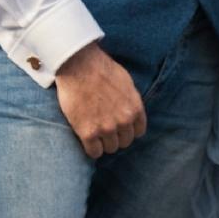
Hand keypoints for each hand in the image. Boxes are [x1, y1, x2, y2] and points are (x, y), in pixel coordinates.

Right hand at [54, 42, 145, 157]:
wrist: (79, 65)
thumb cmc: (102, 69)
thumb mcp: (126, 83)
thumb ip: (131, 101)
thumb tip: (131, 112)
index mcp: (135, 108)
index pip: (138, 132)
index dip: (128, 130)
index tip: (119, 128)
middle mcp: (124, 121)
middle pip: (124, 142)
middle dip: (116, 137)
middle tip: (104, 129)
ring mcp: (106, 128)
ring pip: (110, 148)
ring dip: (103, 143)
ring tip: (95, 132)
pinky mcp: (88, 133)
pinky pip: (94, 152)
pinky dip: (91, 149)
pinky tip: (87, 139)